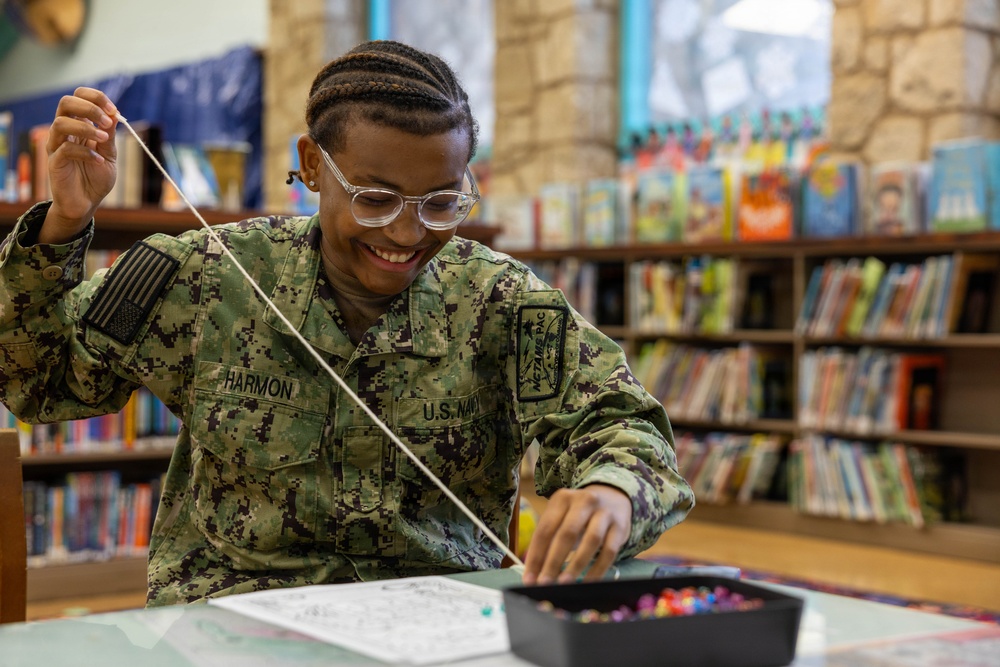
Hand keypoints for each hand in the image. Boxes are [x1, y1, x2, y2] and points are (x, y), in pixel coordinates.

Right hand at [39, 87, 118, 243]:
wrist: (86, 203)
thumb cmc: (96, 177)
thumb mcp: (109, 154)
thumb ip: (109, 135)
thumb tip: (114, 114)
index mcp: (78, 125)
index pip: (79, 97)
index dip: (96, 98)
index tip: (114, 111)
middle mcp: (64, 132)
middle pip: (65, 102)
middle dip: (89, 107)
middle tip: (107, 121)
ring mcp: (57, 146)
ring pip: (61, 123)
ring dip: (86, 127)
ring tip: (104, 139)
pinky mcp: (55, 162)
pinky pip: (65, 149)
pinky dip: (85, 152)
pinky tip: (98, 160)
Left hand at [521, 484, 631, 584]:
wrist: (613, 498)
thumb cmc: (580, 515)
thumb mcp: (562, 518)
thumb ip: (549, 541)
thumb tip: (535, 574)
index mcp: (562, 499)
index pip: (545, 529)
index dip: (536, 555)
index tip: (529, 578)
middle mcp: (584, 501)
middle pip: (566, 533)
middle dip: (553, 561)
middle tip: (544, 583)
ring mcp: (604, 512)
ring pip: (591, 541)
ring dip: (576, 565)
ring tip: (564, 584)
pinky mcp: (620, 526)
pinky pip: (609, 551)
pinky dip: (597, 570)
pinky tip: (588, 583)